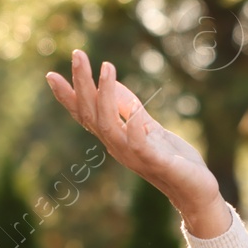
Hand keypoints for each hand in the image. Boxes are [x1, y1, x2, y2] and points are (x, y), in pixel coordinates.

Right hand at [45, 49, 230, 237]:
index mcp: (116, 139)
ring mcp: (135, 157)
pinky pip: (139, 144)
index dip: (68, 97)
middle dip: (82, 84)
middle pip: (91, 115)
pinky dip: (135, 124)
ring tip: (106, 67)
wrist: (196, 193)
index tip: (50, 75)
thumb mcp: (150, 128)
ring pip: (109, 126)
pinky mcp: (157, 163)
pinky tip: (135, 105)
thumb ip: (130, 110)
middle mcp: (119, 148)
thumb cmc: (174, 161)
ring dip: (106, 96)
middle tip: (77, 55)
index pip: (85, 116)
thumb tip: (112, 84)